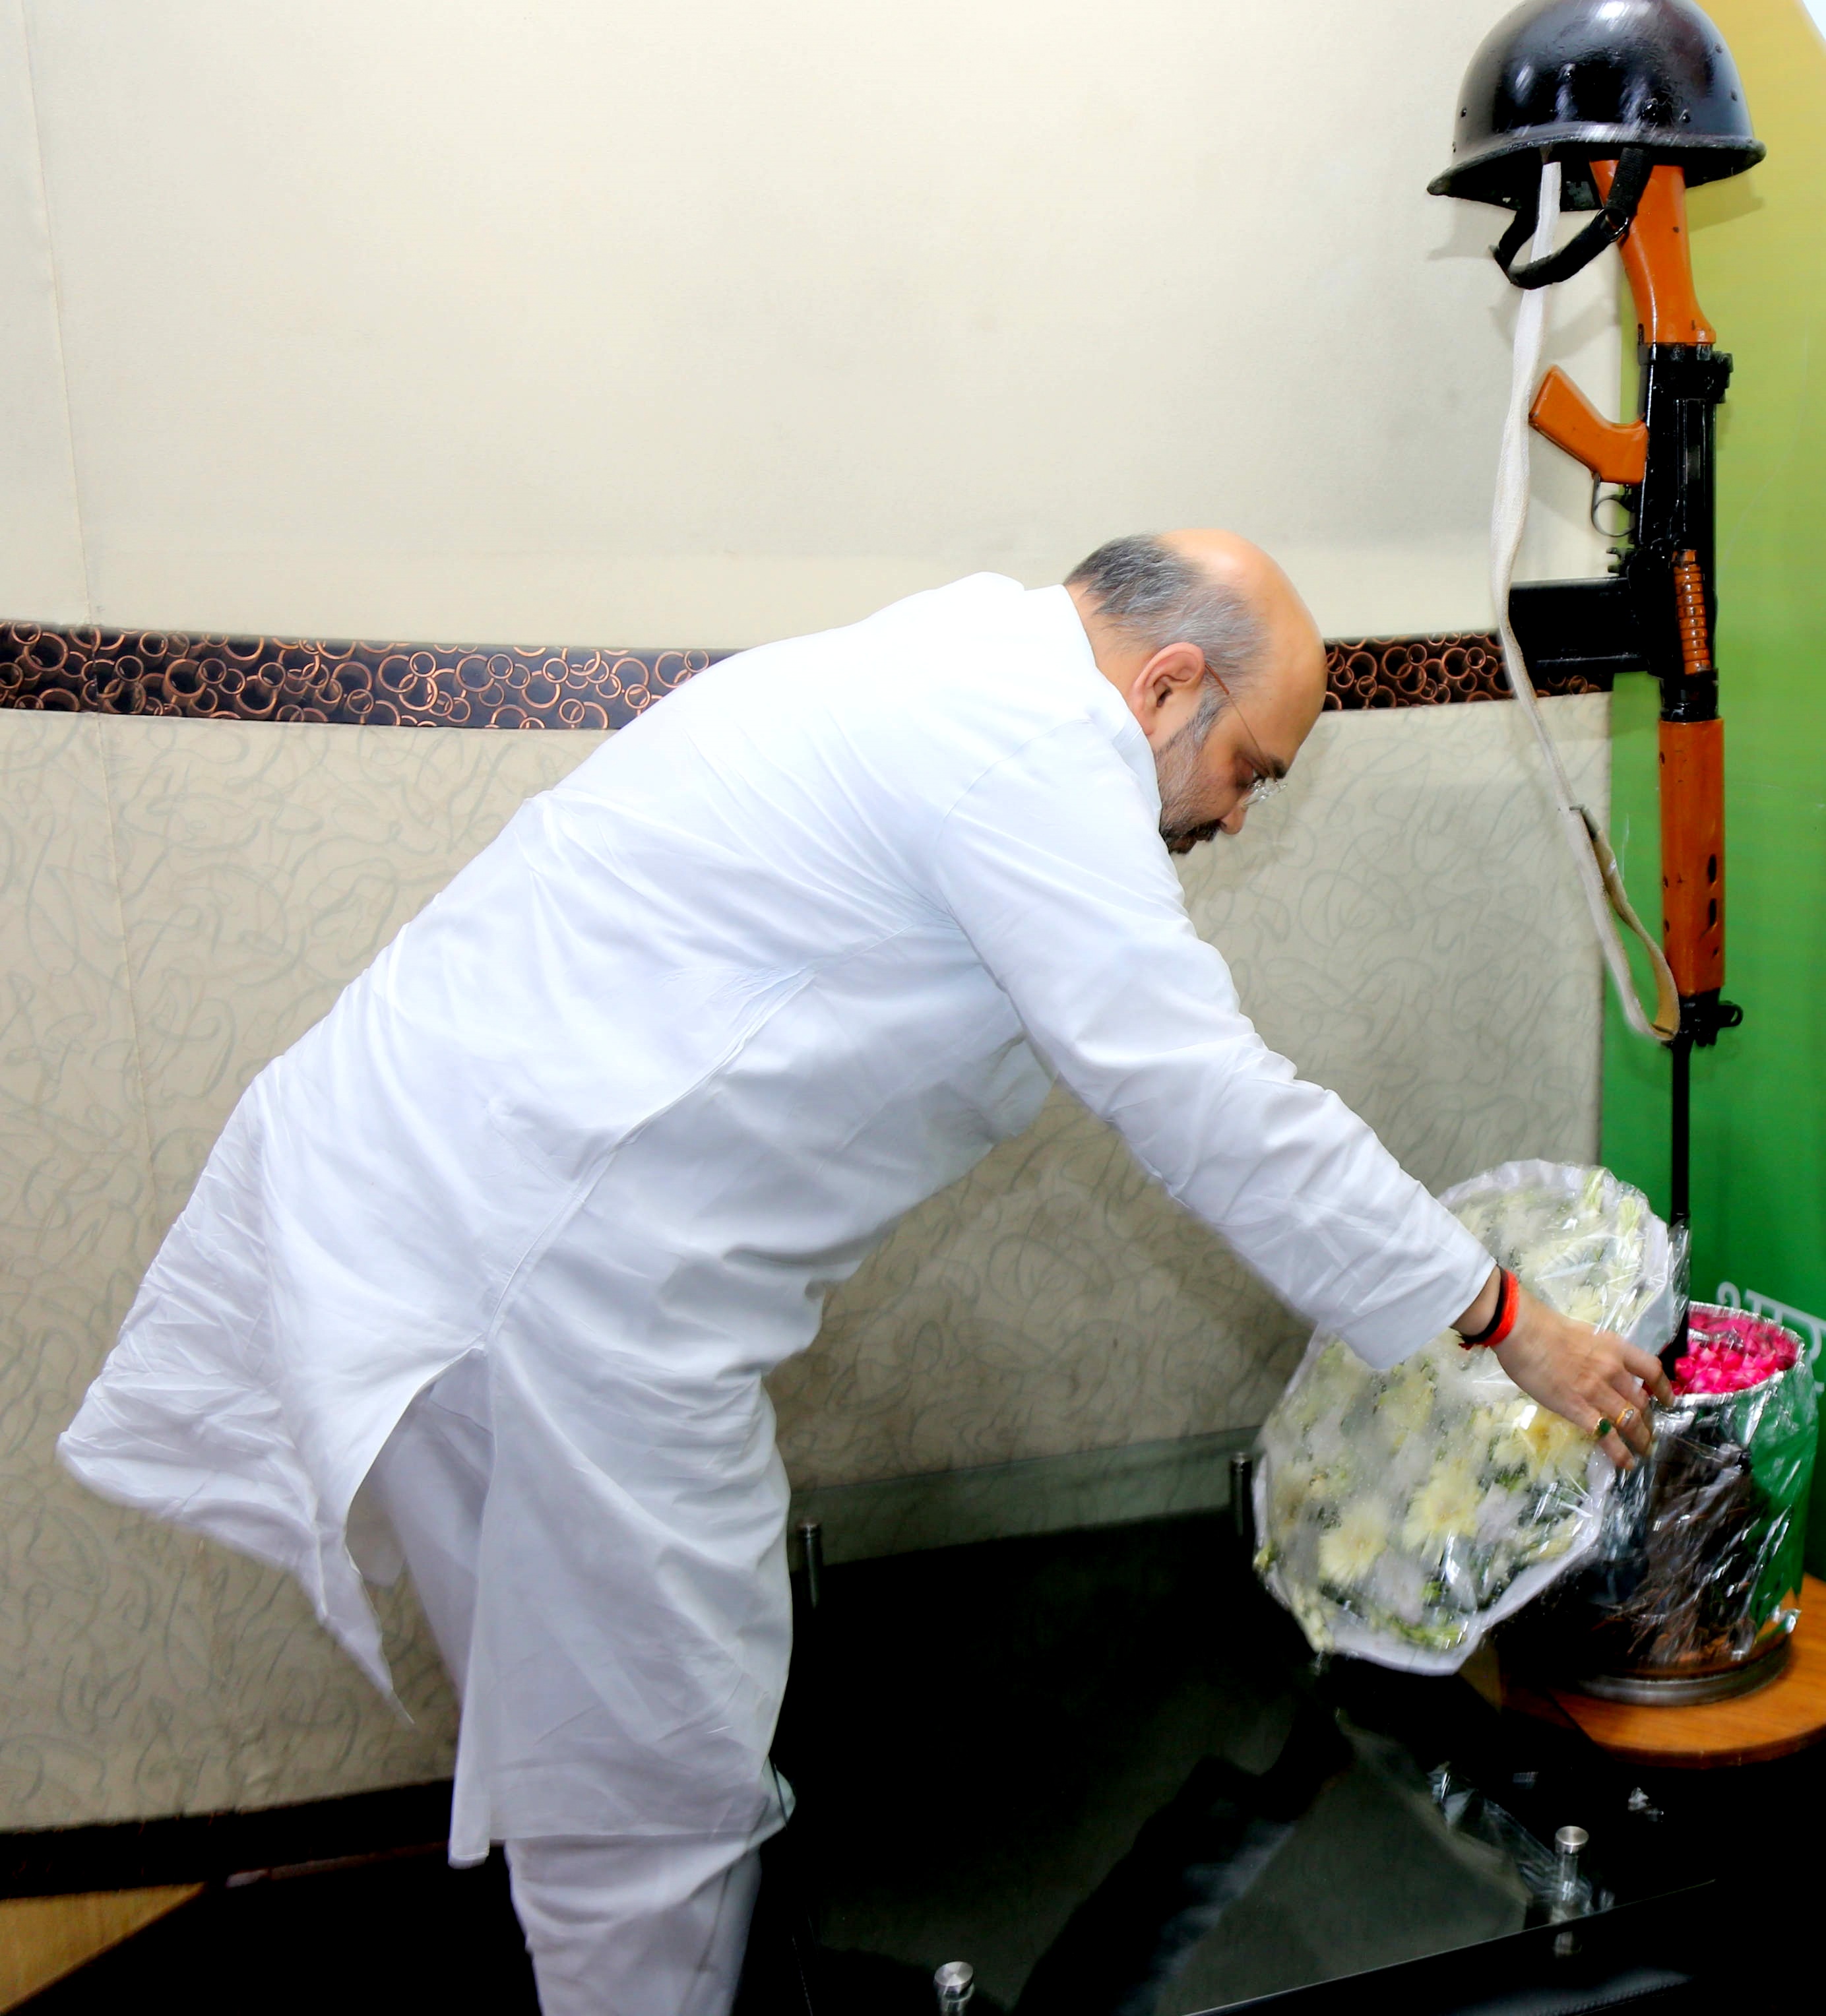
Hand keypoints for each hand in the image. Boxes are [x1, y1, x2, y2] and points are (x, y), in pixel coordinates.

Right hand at [1486, 1282, 1674, 1468]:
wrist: (1523, 1332)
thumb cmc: (1545, 1329)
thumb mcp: (1585, 1335)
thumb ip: (1597, 1353)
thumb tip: (1598, 1369)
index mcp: (1616, 1349)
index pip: (1651, 1370)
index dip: (1663, 1388)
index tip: (1668, 1401)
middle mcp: (1613, 1371)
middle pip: (1642, 1401)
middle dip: (1649, 1421)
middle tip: (1648, 1433)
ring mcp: (1597, 1392)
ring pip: (1631, 1421)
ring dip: (1641, 1439)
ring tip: (1644, 1451)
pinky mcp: (1579, 1409)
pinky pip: (1607, 1436)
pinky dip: (1620, 1453)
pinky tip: (1625, 1463)